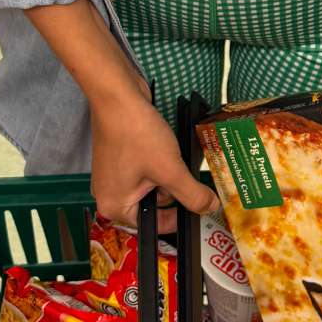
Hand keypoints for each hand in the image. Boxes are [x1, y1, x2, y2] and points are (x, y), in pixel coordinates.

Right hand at [90, 81, 218, 234]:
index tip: (200, 206)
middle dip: (174, 191)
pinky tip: (167, 149)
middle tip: (188, 177)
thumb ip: (193, 194)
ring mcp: (113, 176)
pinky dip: (160, 163)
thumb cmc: (136, 134)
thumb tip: (211, 208)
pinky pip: (145, 170)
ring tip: (177, 159)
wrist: (117, 96)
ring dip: (169, 175)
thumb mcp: (170, 170)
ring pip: (152, 186)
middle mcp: (109, 195)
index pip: (155, 225)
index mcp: (115, 207)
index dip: (180, 217)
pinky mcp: (119, 158)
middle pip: (154, 205)